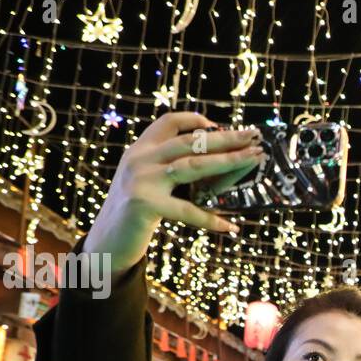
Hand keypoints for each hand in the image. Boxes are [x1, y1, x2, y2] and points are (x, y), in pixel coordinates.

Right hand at [81, 112, 265, 277]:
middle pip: (189, 141)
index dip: (194, 120)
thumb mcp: (146, 180)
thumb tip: (214, 160)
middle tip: (253, 136)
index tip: (218, 125)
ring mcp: (141, 181)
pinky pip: (187, 210)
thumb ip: (167, 165)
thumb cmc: (135, 210)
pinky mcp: (144, 205)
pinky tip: (230, 227)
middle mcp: (139, 159)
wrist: (107, 240)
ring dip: (227, 162)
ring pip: (193, 166)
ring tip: (253, 160)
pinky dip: (211, 219)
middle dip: (225, 138)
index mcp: (140, 149)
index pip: (168, 122)